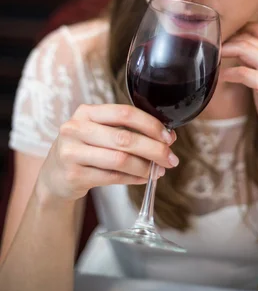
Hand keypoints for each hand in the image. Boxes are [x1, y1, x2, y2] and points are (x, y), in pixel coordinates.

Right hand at [37, 104, 177, 201]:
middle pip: (124, 138)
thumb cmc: (84, 148)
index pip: (124, 113)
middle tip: (171, 158)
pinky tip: (143, 178)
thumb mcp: (97, 130)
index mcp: (86, 112)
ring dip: (145, 167)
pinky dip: (133, 178)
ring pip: (120, 160)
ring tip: (158, 171)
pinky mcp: (73, 175)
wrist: (53, 175)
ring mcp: (72, 152)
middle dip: (154, 149)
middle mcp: (76, 129)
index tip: (169, 136)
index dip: (151, 124)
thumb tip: (165, 138)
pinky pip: (112, 177)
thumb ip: (125, 129)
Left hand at [221, 23, 257, 161]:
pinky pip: (244, 72)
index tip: (220, 38)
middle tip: (210, 48)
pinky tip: (221, 78)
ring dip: (225, 51)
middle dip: (227, 40)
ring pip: (246, 49)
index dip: (237, 31)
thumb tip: (235, 51)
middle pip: (249, 36)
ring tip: (212, 58)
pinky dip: (230, 73)